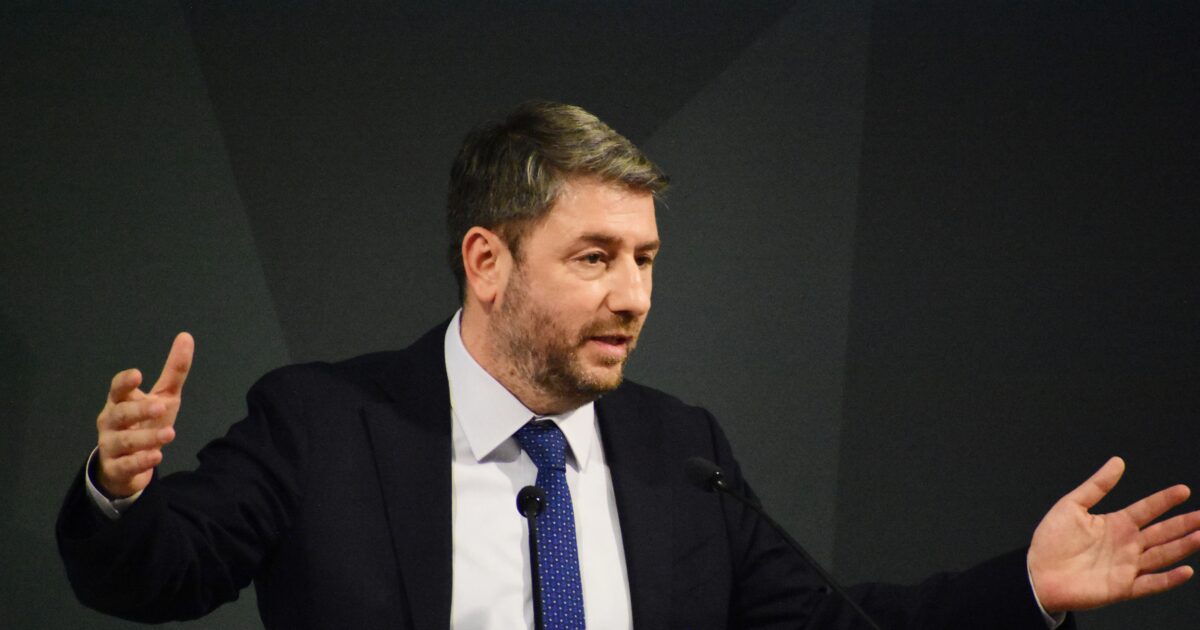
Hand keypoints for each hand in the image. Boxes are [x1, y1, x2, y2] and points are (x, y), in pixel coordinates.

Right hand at [94, 332, 193, 497]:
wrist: (127, 464)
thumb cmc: (144, 423)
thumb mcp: (163, 397)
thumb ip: (174, 371)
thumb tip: (186, 336)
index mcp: (120, 402)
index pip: (117, 389)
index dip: (124, 382)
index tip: (138, 375)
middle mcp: (111, 422)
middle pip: (120, 414)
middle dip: (139, 410)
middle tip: (161, 406)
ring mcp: (111, 445)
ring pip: (124, 441)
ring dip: (146, 437)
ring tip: (170, 433)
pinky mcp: (117, 468)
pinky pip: (126, 465)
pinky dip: (141, 461)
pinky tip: (157, 456)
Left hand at [1028, 456, 1199, 612]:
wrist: (1037, 573)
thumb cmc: (1051, 541)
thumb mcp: (1071, 506)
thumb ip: (1096, 486)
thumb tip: (1117, 462)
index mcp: (1115, 524)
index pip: (1146, 509)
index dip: (1164, 500)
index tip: (1183, 490)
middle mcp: (1126, 545)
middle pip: (1162, 532)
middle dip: (1184, 523)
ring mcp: (1127, 566)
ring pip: (1162, 555)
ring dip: (1183, 547)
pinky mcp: (1122, 587)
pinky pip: (1151, 583)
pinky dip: (1168, 579)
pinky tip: (1186, 571)